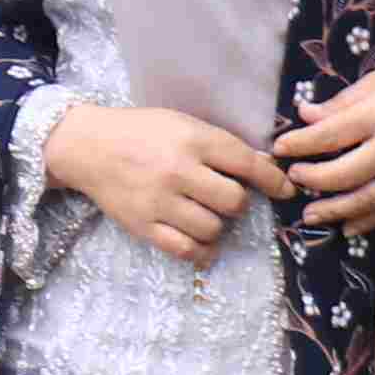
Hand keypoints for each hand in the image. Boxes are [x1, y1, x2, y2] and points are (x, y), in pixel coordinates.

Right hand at [43, 103, 295, 267]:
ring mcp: (160, 202)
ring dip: (217, 225)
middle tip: (224, 196)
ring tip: (204, 214)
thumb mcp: (182, 124)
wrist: (88, 146)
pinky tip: (201, 242)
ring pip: (213, 228)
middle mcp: (178, 171)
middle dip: (237, 202)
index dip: (273, 181)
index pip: (247, 164)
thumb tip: (265, 166)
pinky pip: (186, 250)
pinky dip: (201, 250)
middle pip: (234, 201)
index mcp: (192, 140)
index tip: (285, 190)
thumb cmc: (140, 132)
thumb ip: (220, 145)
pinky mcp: (144, 226)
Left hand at [273, 50, 374, 237]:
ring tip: (310, 215)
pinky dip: (368, 221)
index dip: (299, 144)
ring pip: (366, 199)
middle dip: (312, 180)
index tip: (279, 148)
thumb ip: (342, 102)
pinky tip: (347, 227)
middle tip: (293, 178)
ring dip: (334, 210)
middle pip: (343, 174)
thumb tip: (304, 116)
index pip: (329, 135)